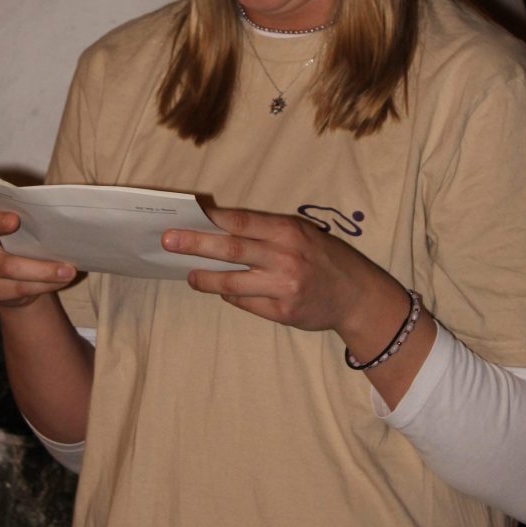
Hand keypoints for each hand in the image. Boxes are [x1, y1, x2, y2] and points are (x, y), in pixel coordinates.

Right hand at [0, 210, 75, 308]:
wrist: (7, 265)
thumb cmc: (18, 234)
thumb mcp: (21, 223)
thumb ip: (29, 219)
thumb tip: (60, 217)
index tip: (16, 220)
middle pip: (6, 264)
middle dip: (40, 268)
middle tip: (69, 268)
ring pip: (16, 280)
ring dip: (47, 278)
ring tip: (70, 274)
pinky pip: (19, 290)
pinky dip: (44, 285)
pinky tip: (61, 281)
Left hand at [161, 207, 396, 335]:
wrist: (357, 296)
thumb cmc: (324, 258)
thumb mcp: (303, 234)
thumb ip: (267, 231)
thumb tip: (220, 227)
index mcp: (289, 231)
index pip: (242, 221)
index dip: (212, 218)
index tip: (189, 215)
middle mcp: (285, 257)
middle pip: (230, 249)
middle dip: (195, 244)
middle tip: (168, 241)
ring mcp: (283, 287)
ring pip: (232, 282)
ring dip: (205, 278)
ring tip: (189, 275)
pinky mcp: (282, 312)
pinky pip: (245, 303)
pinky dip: (231, 296)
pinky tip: (222, 291)